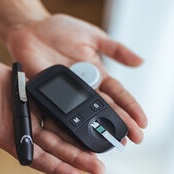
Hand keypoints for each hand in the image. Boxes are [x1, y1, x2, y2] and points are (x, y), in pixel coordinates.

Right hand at [0, 56, 104, 173]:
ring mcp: (31, 111)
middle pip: (56, 146)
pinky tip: (88, 111)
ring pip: (60, 126)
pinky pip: (56, 103)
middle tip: (100, 166)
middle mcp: (24, 128)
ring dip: (79, 134)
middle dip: (77, 156)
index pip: (38, 159)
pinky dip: (71, 108)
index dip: (58, 169)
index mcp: (10, 139)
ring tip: (102, 141)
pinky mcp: (34, 95)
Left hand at [4, 14, 147, 143]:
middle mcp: (84, 88)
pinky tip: (77, 141)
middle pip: (105, 109)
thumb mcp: (92, 36)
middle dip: (121, 124)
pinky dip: (67, 128)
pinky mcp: (48, 98)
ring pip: (84, 116)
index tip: (143, 123)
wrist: (31, 30)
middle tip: (133, 140)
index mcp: (96, 74)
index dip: (131, 108)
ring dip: (96, 131)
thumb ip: (115, 49)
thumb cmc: (60, 30)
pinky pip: (59, 115)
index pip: (118, 94)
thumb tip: (141, 61)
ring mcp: (66, 95)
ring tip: (109, 144)